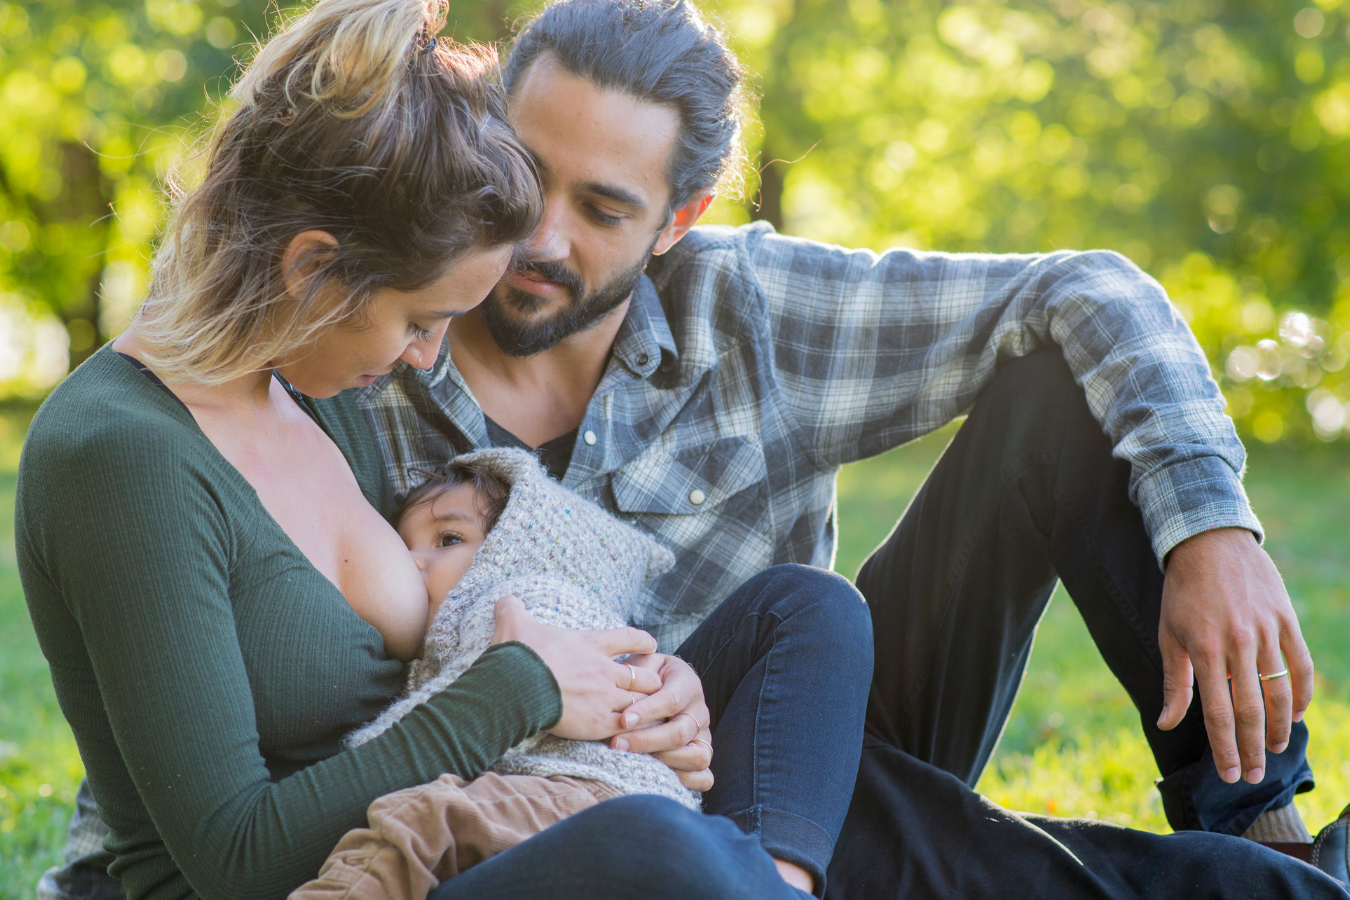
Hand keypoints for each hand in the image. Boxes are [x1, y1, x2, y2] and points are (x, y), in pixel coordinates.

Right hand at [490, 595, 660, 741]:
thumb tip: (504, 600)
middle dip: (649, 681)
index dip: (642, 642)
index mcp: (590, 644)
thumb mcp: (514, 623)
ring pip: (640, 702)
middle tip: (649, 686)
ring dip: (642, 707)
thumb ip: (512, 610)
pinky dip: (631, 728)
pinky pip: (628, 725)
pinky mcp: (598, 722)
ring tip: (643, 713)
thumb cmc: (517, 654)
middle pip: (644, 675)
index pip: (629, 638)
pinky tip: (631, 732)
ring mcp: (604, 697)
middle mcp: (604, 670)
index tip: (651, 645)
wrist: (514, 686)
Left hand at [609, 653, 713, 791]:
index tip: (623, 719)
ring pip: (697, 756)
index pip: (672, 700)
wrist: (664, 684)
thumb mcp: (644, 664)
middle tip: (616, 744)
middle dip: (647, 741)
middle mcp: (700, 712)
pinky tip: (658, 777)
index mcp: (687, 684)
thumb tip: (624, 682)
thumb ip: (637, 670)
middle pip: (681, 732)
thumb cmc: (648, 675)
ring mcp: (703, 736)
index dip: (648, 712)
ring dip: (665, 762)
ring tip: (635, 761)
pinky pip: (704, 777)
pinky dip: (686, 781)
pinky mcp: (701, 756)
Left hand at [1158, 528, 1313, 784]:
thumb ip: (1175, 683)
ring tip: (1273, 749)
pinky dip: (1301, 695)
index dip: (1225, 748)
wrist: (1209, 543)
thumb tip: (1167, 724)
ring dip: (1278, 727)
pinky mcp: (1286, 621)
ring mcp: (1267, 632)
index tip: (1230, 774)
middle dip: (1252, 749)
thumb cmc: (1182, 593)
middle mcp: (1239, 644)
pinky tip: (1294, 715)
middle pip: (1251, 710)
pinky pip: (1302, 666)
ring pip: (1280, 692)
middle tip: (1254, 777)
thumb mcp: (1169, 635)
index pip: (1219, 714)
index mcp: (1205, 650)